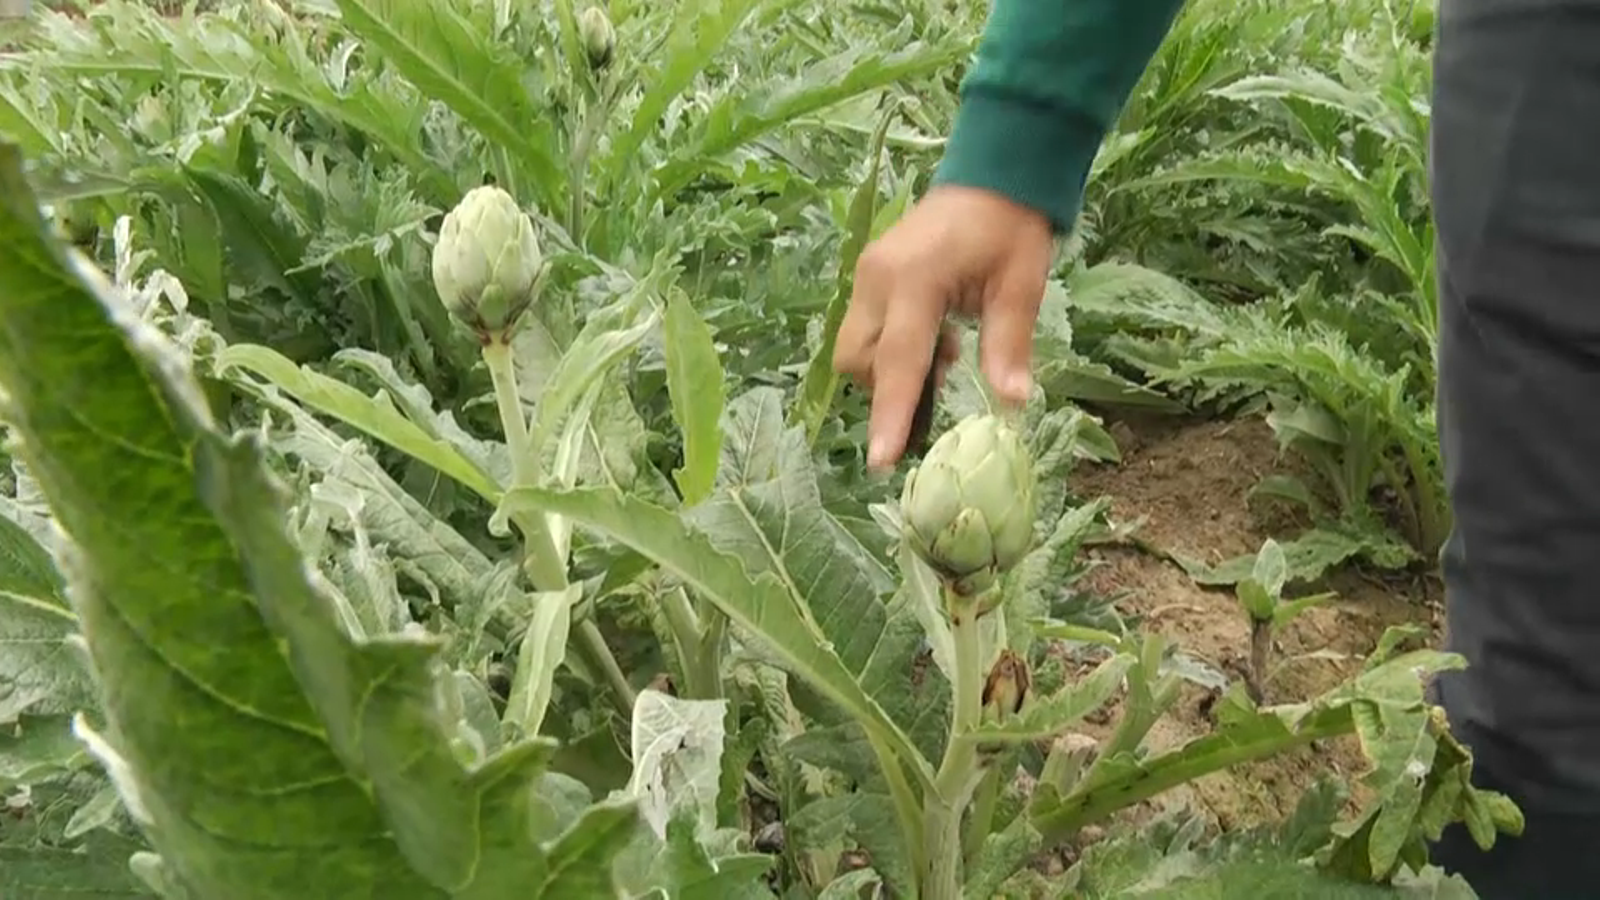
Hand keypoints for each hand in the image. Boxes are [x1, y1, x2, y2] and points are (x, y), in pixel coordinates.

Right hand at [833, 185, 1054, 469]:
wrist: (993, 174)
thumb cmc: (1011, 227)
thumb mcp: (1021, 285)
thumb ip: (1009, 344)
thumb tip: (1012, 404)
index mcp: (915, 278)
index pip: (898, 359)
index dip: (890, 414)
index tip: (881, 461)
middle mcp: (876, 277)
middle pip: (858, 360)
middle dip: (889, 388)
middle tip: (941, 383)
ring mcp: (866, 275)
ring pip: (855, 349)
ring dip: (891, 370)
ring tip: (945, 354)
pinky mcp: (868, 276)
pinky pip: (864, 330)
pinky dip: (891, 350)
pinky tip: (934, 338)